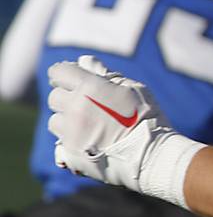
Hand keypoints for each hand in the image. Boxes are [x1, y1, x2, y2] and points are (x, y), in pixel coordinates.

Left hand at [46, 56, 177, 187]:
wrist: (153, 155)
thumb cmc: (147, 118)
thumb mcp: (133, 89)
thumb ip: (105, 75)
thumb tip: (84, 61)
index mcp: (90, 87)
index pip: (59, 72)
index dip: (64, 75)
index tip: (71, 81)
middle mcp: (75, 107)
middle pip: (55, 97)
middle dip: (67, 99)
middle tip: (87, 107)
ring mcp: (71, 131)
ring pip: (55, 121)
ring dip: (67, 122)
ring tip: (91, 128)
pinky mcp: (70, 152)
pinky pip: (60, 143)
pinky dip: (70, 141)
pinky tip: (89, 142)